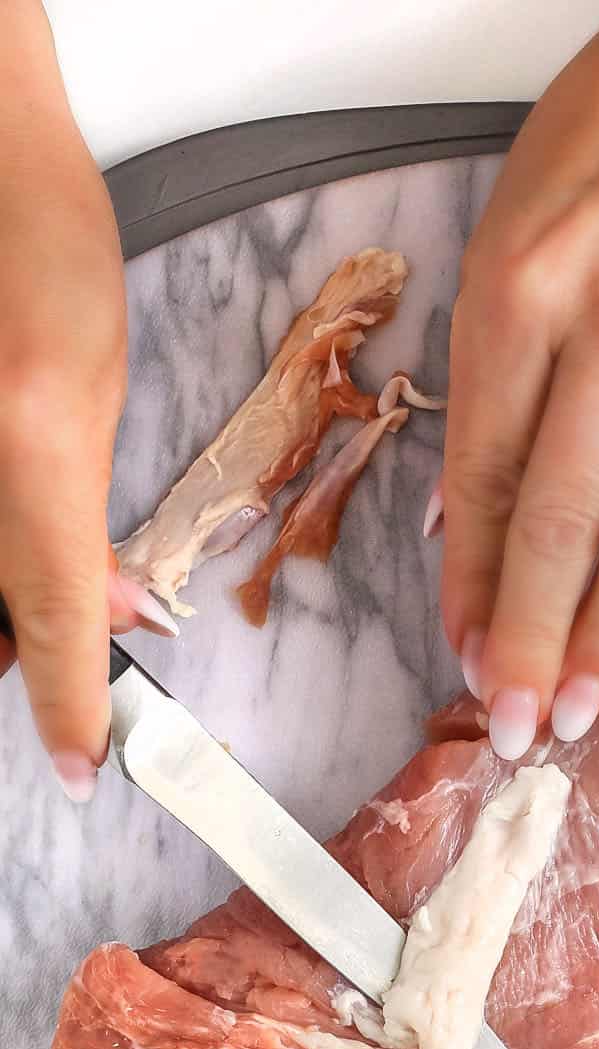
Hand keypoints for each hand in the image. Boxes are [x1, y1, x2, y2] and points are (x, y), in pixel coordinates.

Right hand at [0, 2, 172, 802]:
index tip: (79, 764)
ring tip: (35, 558)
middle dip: (23, 649)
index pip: (52, 611)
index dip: (66, 702)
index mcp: (27, 438)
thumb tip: (107, 614)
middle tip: (67, 653)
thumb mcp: (87, 398)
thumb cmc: (39, 251)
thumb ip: (83, 519)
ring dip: (2, 610)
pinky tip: (11, 524)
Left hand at [441, 0, 598, 758]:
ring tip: (587, 705)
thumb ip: (489, 382)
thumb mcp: (508, 239)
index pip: (483, 479)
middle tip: (521, 725)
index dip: (469, 587)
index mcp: (520, 292)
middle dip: (533, 641)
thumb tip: (466, 527)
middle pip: (563, 525)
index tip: (464, 660)